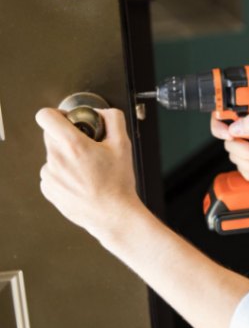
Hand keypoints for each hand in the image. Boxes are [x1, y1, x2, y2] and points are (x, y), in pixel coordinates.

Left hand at [36, 108, 142, 240]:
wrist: (113, 215)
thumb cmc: (118, 184)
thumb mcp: (124, 145)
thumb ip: (113, 119)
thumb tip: (102, 113)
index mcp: (73, 145)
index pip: (46, 116)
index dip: (57, 114)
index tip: (67, 120)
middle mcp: (56, 159)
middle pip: (51, 135)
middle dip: (68, 137)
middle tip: (87, 147)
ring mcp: (50, 175)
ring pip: (53, 155)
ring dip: (66, 157)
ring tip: (88, 170)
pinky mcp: (48, 189)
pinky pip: (52, 173)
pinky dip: (64, 174)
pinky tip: (81, 181)